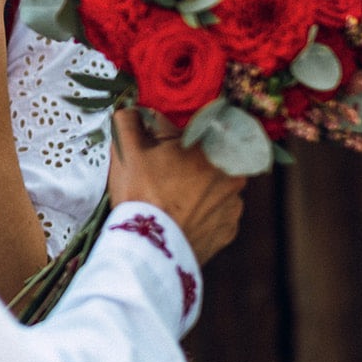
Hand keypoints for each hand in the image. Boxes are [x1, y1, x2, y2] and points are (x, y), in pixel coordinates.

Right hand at [107, 108, 245, 264]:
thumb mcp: (127, 149)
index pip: (198, 130)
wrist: (150, 250)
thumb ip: (130, 121)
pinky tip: (179, 217)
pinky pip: (215, 214)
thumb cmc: (141, 193)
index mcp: (215, 149)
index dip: (177, 137)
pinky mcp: (228, 232)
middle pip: (208, 159)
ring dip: (197, 188)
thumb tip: (133, 111)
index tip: (162, 147)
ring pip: (214, 187)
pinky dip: (200, 213)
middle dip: (188, 163)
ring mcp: (233, 207)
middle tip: (163, 175)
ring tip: (169, 200)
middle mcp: (234, 176)